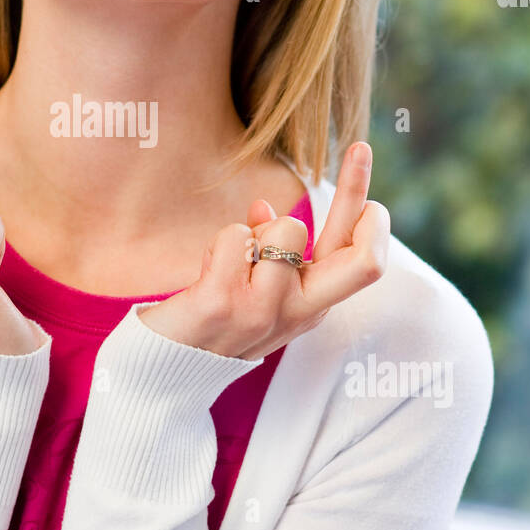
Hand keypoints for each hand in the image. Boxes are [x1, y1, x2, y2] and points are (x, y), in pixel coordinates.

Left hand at [138, 142, 389, 361]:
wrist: (159, 379)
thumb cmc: (207, 328)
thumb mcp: (251, 293)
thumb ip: (268, 255)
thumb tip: (263, 208)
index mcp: (310, 309)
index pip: (363, 258)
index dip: (370, 212)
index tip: (361, 162)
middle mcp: (297, 314)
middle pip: (363, 259)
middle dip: (361, 191)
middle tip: (360, 149)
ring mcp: (263, 311)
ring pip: (286, 229)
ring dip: (253, 231)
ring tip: (225, 265)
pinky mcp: (222, 304)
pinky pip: (236, 237)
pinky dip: (218, 245)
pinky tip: (203, 276)